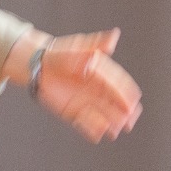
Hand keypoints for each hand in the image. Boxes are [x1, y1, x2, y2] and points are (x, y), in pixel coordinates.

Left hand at [15, 29, 141, 142]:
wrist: (38, 66)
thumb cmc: (60, 54)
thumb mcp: (78, 48)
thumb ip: (96, 45)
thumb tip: (115, 35)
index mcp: (102, 73)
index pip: (118, 84)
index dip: (125, 94)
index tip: (132, 103)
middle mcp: (98, 89)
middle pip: (116, 103)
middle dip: (124, 113)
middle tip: (129, 121)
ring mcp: (87, 102)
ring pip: (104, 115)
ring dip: (111, 123)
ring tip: (115, 130)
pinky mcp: (75, 113)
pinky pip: (87, 123)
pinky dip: (92, 129)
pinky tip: (98, 135)